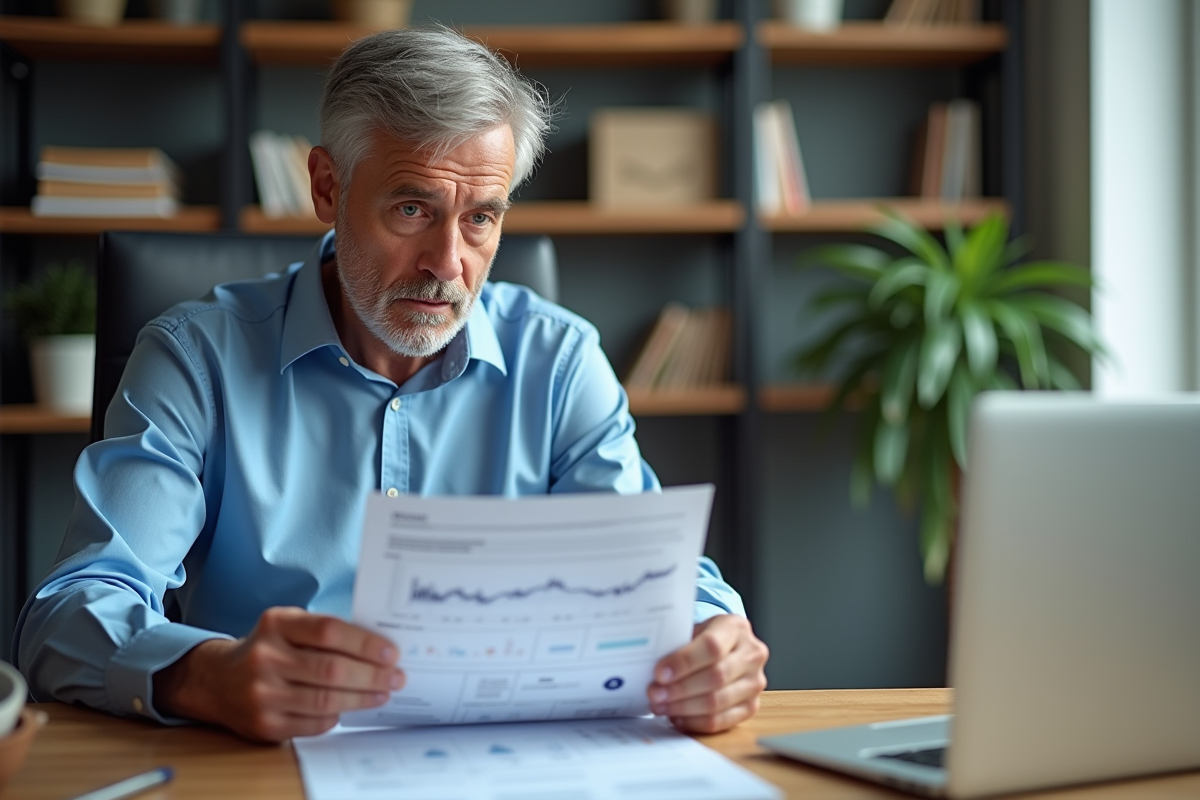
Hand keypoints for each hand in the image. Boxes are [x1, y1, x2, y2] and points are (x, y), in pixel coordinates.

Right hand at [153, 606, 402, 741]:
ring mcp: (262, 694)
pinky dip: (336, 715)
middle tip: (396, 677)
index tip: (392, 652)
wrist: (218, 681)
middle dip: (372, 676)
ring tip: (382, 693)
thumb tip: (378, 648)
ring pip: (326, 700)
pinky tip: (350, 707)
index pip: (329, 631)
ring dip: (362, 698)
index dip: (365, 643)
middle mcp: (265, 657)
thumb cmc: (268, 648)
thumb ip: (325, 632)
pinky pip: (314, 723)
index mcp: (276, 624)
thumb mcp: (288, 626)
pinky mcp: (264, 724)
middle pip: (332, 669)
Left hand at [647, 614, 768, 733]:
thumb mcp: (694, 630)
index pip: (712, 647)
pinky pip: (720, 721)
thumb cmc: (705, 638)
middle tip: (654, 693)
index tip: (659, 673)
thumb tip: (648, 664)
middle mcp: (752, 654)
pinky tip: (676, 716)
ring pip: (717, 702)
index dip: (684, 662)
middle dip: (680, 689)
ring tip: (660, 706)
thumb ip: (677, 644)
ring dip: (683, 707)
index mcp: (736, 628)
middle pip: (715, 677)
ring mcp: (755, 682)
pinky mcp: (751, 706)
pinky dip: (694, 722)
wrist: (728, 648)